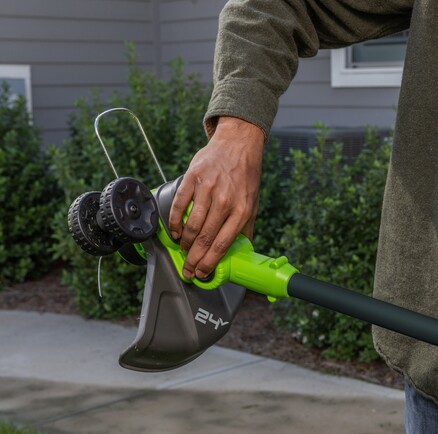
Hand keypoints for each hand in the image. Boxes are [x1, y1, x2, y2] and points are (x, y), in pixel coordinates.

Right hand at [168, 116, 263, 278]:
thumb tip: (242, 252)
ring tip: (183, 251)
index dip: (209, 263)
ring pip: (191, 225)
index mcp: (241, 210)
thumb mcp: (253, 203)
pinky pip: (179, 206)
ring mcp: (207, 189)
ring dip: (184, 243)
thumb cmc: (245, 176)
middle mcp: (225, 201)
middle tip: (187, 270)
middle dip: (193, 259)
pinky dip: (174, 222)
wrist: (237, 145)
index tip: (201, 273)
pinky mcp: (193, 178)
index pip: (222, 244)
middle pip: (204, 238)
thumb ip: (246, 228)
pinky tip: (175, 232)